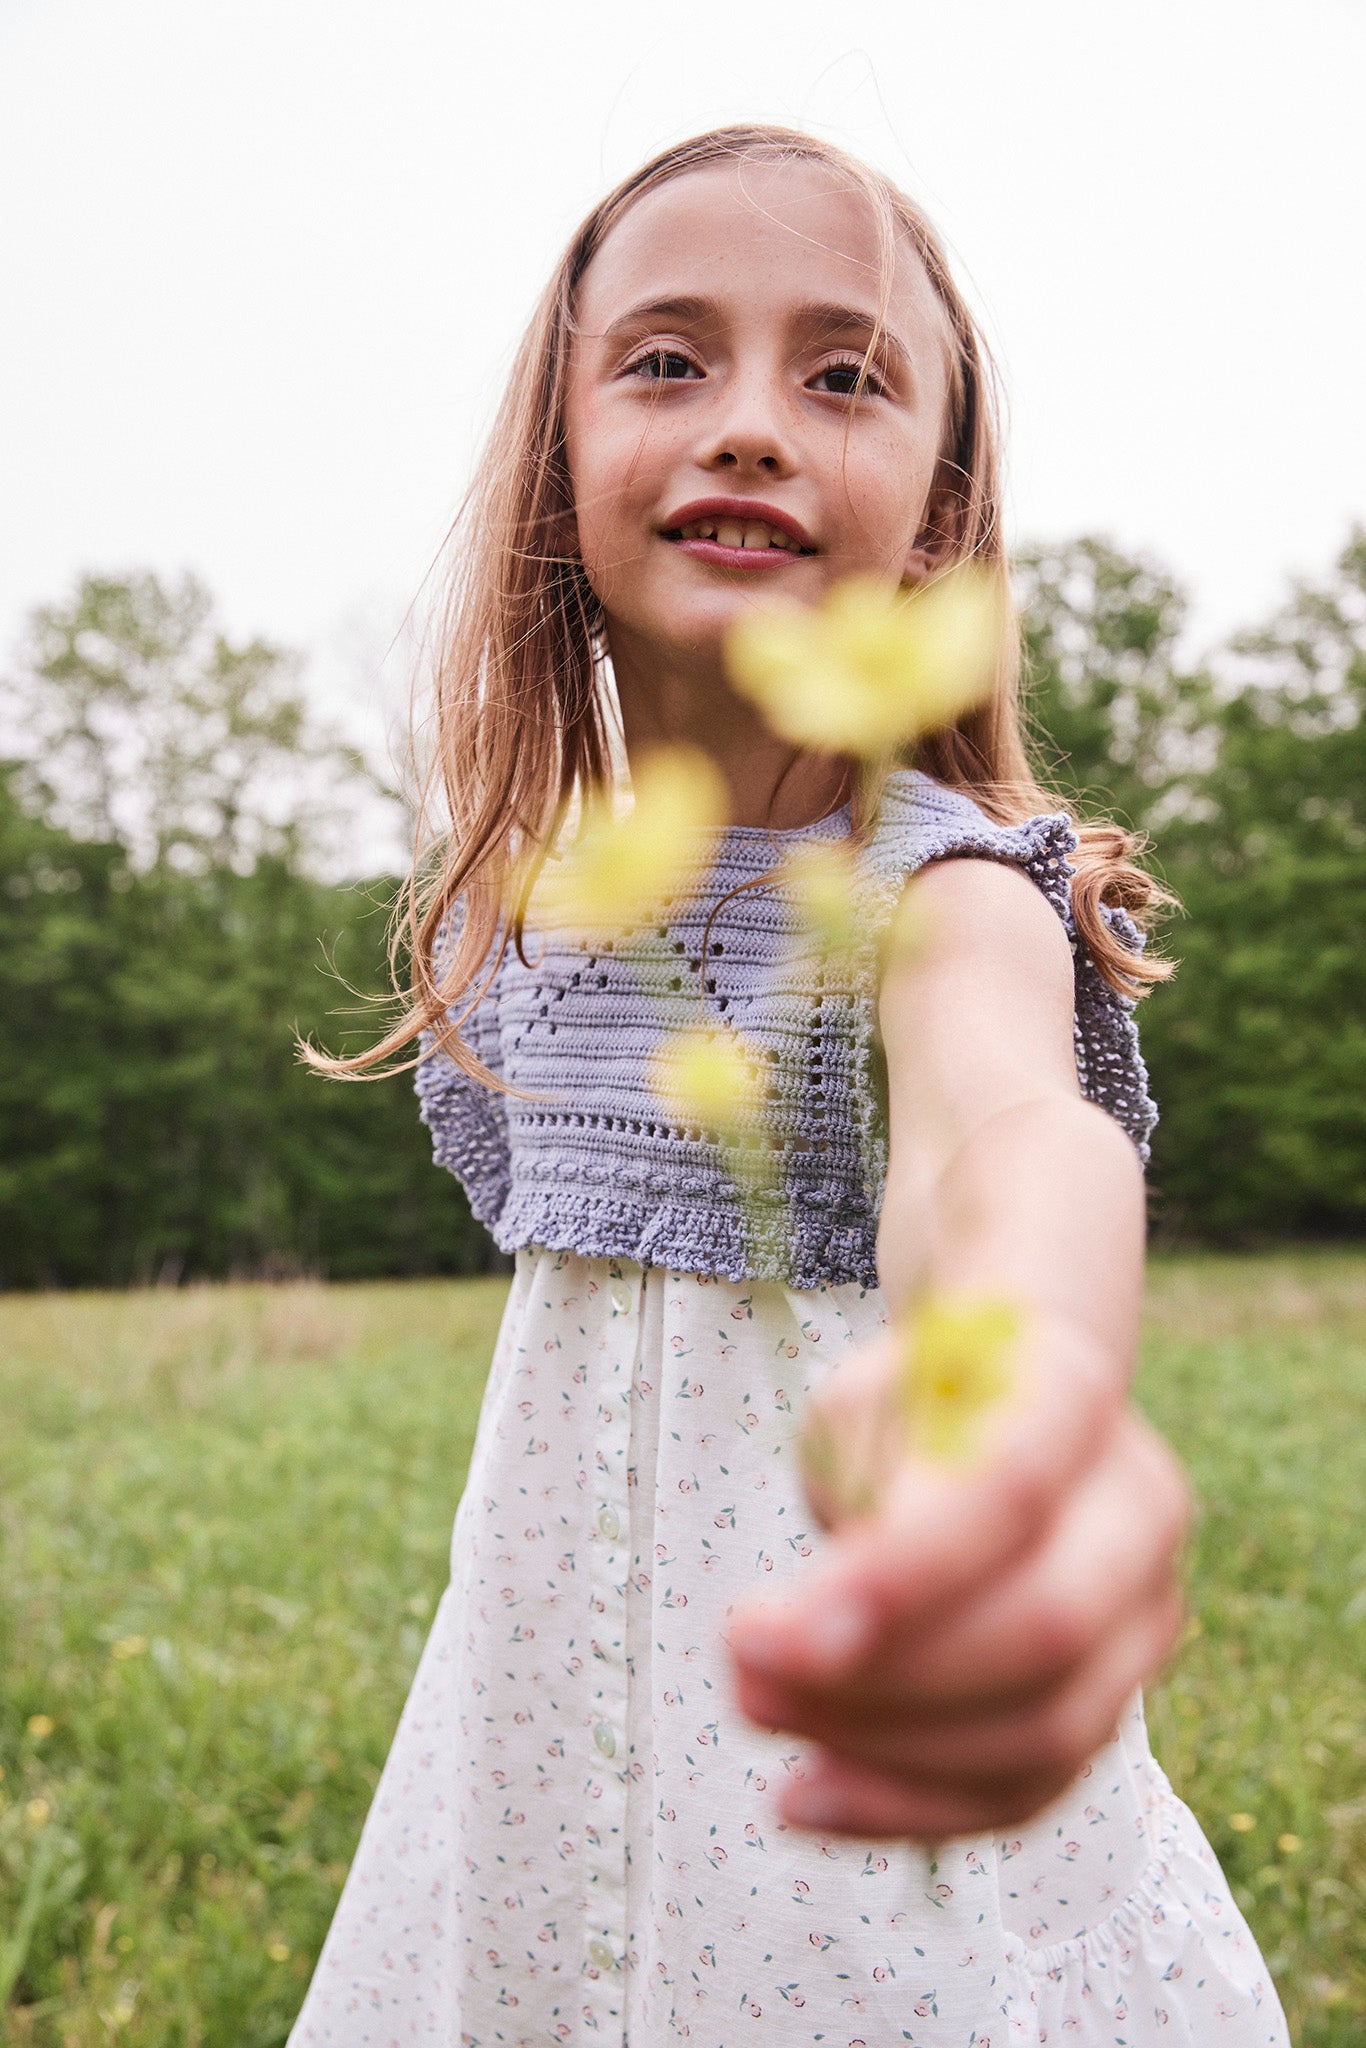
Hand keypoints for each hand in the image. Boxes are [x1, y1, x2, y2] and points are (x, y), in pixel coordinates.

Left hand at [726, 1317, 1190, 1838]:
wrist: (992, 1415)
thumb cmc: (906, 1408)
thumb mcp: (862, 1407)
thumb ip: (851, 1496)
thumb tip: (815, 1638)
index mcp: (1074, 1394)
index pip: (1008, 1491)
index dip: (897, 1574)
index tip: (759, 1630)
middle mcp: (1138, 1505)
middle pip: (1046, 1626)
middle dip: (881, 1679)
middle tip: (743, 1673)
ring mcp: (1143, 1613)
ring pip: (1045, 1727)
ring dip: (885, 1749)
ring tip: (759, 1711)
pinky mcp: (1112, 1699)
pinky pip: (1029, 1789)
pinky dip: (913, 1808)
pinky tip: (808, 1796)